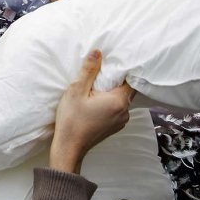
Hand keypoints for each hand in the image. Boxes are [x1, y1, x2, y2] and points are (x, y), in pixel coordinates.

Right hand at [49, 50, 133, 173]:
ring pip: (121, 100)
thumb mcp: (76, 90)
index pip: (130, 80)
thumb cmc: (72, 120)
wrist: (69, 147)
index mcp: (118, 101)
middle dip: (115, 81)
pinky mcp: (114, 127)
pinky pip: (117, 109)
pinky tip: (95, 101)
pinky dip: (109, 103)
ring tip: (96, 87)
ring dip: (111, 93)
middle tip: (101, 73)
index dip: (123, 70)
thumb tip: (98, 52)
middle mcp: (124, 112)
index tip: (113, 63)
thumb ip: (89, 71)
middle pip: (126, 90)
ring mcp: (120, 121)